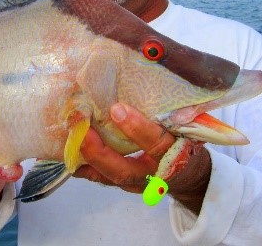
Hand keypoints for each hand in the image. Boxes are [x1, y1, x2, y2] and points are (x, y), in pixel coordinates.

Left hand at [75, 103, 210, 214]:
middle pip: (124, 170)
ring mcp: (138, 183)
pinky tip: (69, 152)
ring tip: (71, 135)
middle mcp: (154, 174)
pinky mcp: (125, 184)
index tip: (117, 109)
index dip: (136, 128)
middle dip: (99, 150)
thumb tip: (158, 77)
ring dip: (87, 157)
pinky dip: (84, 166)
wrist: (190, 176)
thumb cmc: (187, 142)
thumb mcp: (192, 126)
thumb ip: (179, 111)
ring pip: (109, 177)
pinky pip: (101, 179)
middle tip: (81, 127)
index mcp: (175, 155)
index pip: (156, 144)